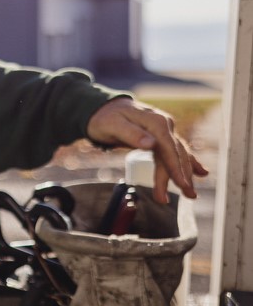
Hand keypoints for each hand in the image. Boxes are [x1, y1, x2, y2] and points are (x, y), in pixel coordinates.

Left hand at [85, 97, 207, 201]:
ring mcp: (165, 131)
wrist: (105, 109)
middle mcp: (165, 125)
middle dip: (181, 176)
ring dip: (185, 174)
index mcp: (155, 122)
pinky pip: (176, 152)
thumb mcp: (112, 125)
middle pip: (175, 154)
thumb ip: (131, 134)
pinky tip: (201, 172)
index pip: (169, 148)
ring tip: (191, 194)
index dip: (175, 167)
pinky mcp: (162, 137)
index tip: (181, 184)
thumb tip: (151, 144)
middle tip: (189, 196)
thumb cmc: (106, 118)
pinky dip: (188, 163)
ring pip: (177, 155)